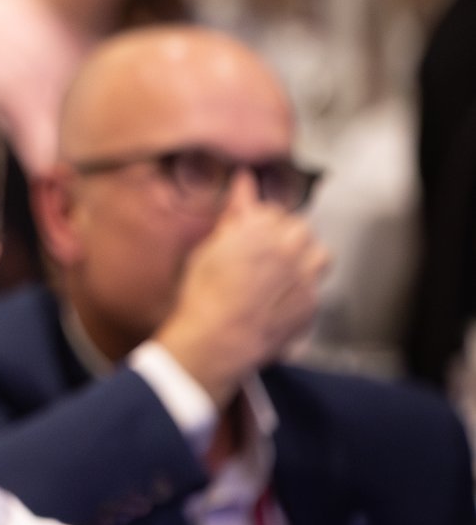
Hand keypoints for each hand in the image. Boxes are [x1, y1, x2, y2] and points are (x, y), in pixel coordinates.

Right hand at [150, 179, 329, 407]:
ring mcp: (305, 278)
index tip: (250, 229)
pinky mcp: (311, 304)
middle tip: (265, 250)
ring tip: (283, 271)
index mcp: (259, 228)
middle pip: (300, 228)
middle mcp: (288, 249)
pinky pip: (316, 287)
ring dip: (305, 257)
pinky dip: (303, 289)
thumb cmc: (204, 296)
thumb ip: (232, 214)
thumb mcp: (207, 248)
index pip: (273, 209)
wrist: (218, 341)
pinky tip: (279, 299)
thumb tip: (245, 184)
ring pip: (320, 254)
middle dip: (286, 235)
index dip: (260, 220)